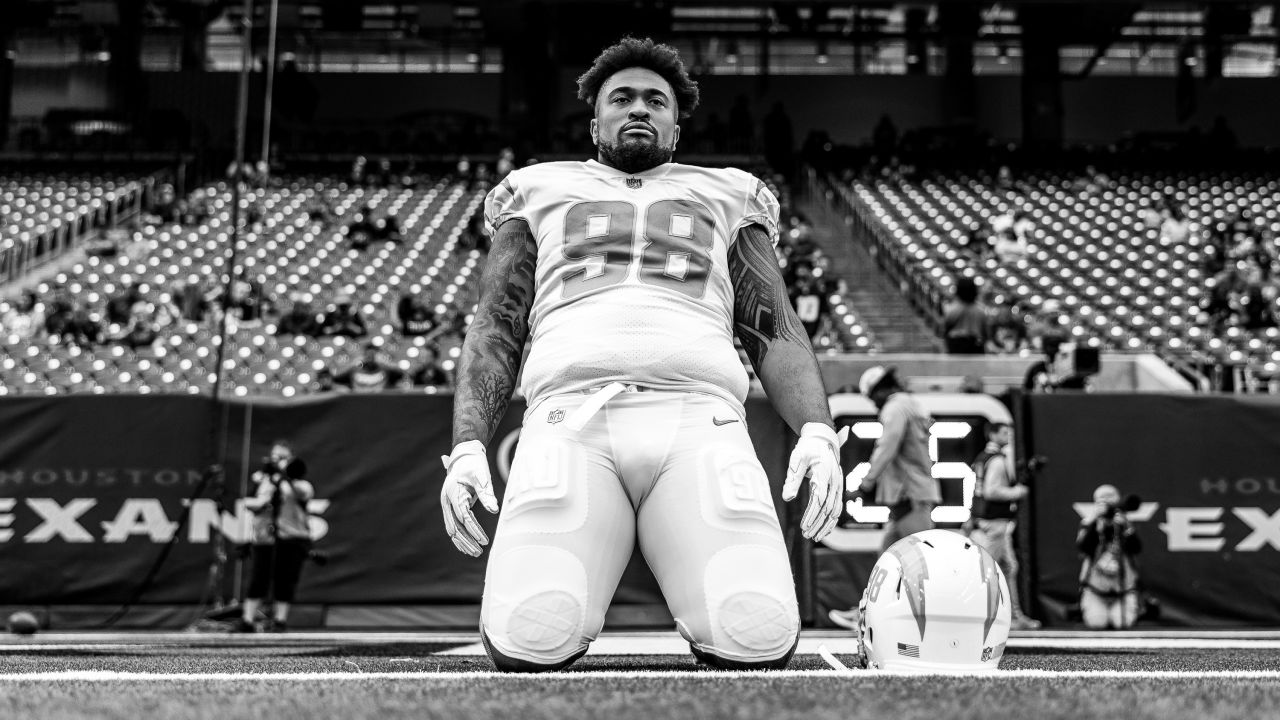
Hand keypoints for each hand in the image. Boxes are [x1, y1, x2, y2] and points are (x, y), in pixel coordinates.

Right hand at [440, 440, 498, 556]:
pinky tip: (467, 547)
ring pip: (452, 529)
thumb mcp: (482, 476)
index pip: (463, 516)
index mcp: (453, 492)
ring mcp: (447, 505)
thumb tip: (494, 510)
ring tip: (475, 553)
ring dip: (462, 542)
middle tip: (479, 552)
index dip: (473, 529)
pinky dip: (459, 537)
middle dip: (466, 541)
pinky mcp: (451, 508)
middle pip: (454, 526)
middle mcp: (446, 500)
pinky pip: (453, 525)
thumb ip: (487, 493)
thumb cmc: (475, 464)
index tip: (484, 540)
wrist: (464, 456)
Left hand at [782, 423, 849, 541]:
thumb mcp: (797, 459)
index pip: (819, 498)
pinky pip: (837, 508)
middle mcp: (835, 481)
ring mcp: (838, 486)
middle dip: (817, 523)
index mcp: (824, 472)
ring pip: (835, 511)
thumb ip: (792, 479)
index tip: (804, 526)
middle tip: (806, 535)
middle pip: (828, 508)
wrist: (823, 439)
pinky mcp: (837, 489)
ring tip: (813, 536)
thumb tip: (786, 498)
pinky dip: (831, 521)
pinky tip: (823, 530)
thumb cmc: (807, 449)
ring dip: (825, 525)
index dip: (812, 514)